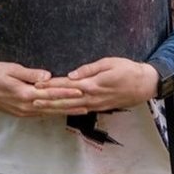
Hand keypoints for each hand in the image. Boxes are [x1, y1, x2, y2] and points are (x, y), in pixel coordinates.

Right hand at [0, 62, 82, 116]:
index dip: (66, 92)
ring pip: (49, 112)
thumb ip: (30, 74)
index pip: (50, 93)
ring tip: (82, 109)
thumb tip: (47, 76)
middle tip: (88, 103)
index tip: (80, 90)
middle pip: (53, 106)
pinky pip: (42, 113)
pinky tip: (64, 111)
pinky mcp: (23, 113)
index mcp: (25, 94)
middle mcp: (26, 106)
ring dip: (66, 111)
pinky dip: (55, 113)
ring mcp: (25, 112)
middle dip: (71, 104)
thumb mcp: (12, 69)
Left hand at [34, 57, 157, 112]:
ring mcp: (95, 105)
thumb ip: (89, 69)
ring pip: (70, 108)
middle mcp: (91, 97)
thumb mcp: (109, 63)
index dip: (50, 86)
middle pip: (65, 100)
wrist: (143, 85)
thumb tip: (71, 75)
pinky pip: (78, 110)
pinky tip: (58, 110)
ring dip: (54, 107)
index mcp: (92, 84)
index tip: (36, 85)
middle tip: (30, 99)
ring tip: (39, 106)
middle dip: (47, 99)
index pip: (66, 85)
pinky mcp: (98, 107)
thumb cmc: (127, 70)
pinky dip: (66, 110)